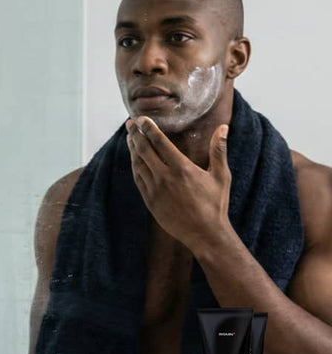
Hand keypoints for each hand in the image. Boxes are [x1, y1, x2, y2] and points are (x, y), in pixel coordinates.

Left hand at [125, 116, 233, 252]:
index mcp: (182, 168)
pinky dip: (134, 166)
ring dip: (132, 149)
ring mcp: (155, 190)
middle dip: (135, 134)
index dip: (148, 128)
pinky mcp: (150, 201)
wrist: (204, 234)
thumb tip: (223, 127)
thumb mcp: (221, 176)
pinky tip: (134, 159)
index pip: (159, 142)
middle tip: (130, 123)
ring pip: (138, 164)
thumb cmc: (216, 204)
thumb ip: (219, 150)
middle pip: (144, 150)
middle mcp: (165, 177)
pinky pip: (138, 179)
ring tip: (130, 137)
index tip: (141, 119)